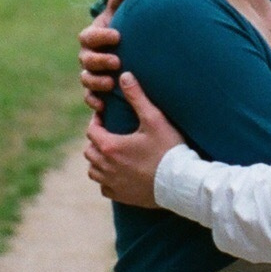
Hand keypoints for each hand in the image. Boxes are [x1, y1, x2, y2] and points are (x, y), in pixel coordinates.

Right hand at [77, 0, 134, 111]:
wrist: (124, 50)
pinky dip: (94, 101)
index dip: (101, 36)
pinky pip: (88, 97)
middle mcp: (86, 55)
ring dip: (96, 82)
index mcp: (91, 36)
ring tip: (112, 83)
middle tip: (117, 61)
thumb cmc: (123, 29)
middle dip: (100, 60)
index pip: (89, 36)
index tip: (118, 36)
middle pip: (86, 59)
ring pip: (85, 79)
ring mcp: (89, 73)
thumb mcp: (122, 13)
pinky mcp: (94, 90)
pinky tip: (104, 105)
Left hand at [83, 73, 182, 207]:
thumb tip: (124, 75)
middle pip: (89, 150)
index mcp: (110, 146)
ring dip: (98, 161)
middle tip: (109, 133)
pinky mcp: (121, 196)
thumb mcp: (154, 119)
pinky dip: (106, 180)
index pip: (92, 131)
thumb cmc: (168, 149)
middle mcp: (106, 166)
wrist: (180, 182)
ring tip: (111, 153)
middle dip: (96, 140)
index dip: (97, 121)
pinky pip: (104, 188)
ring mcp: (112, 183)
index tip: (105, 117)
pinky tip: (118, 173)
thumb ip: (137, 96)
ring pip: (93, 170)